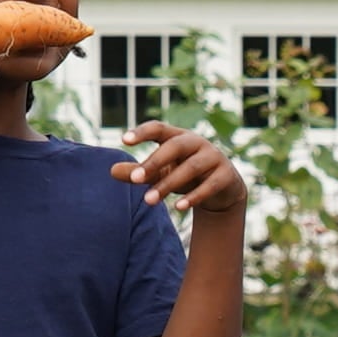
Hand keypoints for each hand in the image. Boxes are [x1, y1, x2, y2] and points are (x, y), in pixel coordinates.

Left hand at [114, 117, 245, 221]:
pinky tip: (178, 208)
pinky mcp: (226, 175)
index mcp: (177, 136)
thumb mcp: (160, 173)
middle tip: (135, 178)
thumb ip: (138, 171)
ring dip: (169, 184)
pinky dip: (194, 197)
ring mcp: (213, 157)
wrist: (223, 187)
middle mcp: (196, 142)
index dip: (142, 132)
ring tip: (148, 200)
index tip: (124, 140)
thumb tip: (112, 171)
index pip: (159, 128)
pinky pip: (210, 185)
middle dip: (154, 162)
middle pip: (175, 146)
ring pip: (190, 168)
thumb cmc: (185, 174)